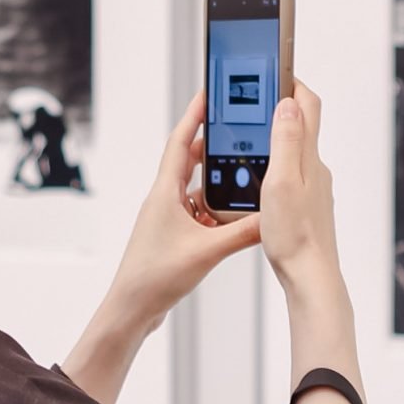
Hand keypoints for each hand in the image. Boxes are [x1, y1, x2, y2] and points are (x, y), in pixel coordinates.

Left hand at [64, 91, 259, 403]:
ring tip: (243, 172)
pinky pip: (198, 212)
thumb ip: (242, 233)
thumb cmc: (155, 278)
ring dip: (217, 180)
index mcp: (165, 193)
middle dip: (213, 145)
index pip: (181, 142)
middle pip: (190, 161)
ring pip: (196, 189)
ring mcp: (168, 218)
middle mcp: (164, 200)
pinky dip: (215, 209)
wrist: (131, 310)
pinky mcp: (174, 236)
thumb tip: (272, 217)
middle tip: (238, 132)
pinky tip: (234, 215)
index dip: (194, 115)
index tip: (208, 94)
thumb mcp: (207, 251)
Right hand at [263, 79, 368, 403]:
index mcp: (309, 158)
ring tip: (246, 138)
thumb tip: (288, 102)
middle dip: (277, 107)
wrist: (311, 278)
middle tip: (253, 97)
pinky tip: (255, 180)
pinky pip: (289, 176)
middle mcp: (315, 169)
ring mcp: (313, 189)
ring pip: (292, 152)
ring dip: (272, 139)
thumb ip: (286, 141)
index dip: (290, 81)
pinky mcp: (306, 207)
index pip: (307, 104)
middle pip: (299, 125)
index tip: (273, 66)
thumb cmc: (295, 236)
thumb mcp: (282, 182)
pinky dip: (272, 167)